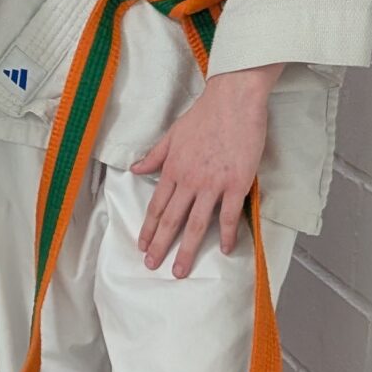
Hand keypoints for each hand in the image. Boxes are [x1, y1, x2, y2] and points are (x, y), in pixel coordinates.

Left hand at [132, 64, 281, 275]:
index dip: (148, 228)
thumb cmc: (205, 114)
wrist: (233, 100)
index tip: (141, 245)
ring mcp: (212, 184)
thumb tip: (136, 169)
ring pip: (196, 224)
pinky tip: (227, 250)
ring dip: (187, 250)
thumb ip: (155, 155)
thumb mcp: (173, 134)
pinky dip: (228, 235)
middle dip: (159, 246)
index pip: (156, 205)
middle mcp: (189, 180)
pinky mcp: (236, 184)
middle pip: (171, 220)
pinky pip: (229, 216)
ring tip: (180, 270)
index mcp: (173, 168)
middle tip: (152, 266)